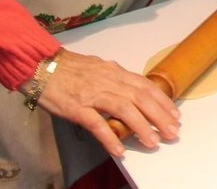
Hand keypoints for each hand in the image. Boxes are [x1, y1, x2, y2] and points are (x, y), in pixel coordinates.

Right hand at [35, 48, 179, 155]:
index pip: (146, 86)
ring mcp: (93, 94)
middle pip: (141, 98)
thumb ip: (115, 77)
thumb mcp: (98, 67)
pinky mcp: (76, 107)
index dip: (162, 101)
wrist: (41, 66)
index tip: (175, 114)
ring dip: (141, 127)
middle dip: (160, 116)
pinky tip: (119, 150)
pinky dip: (109, 137)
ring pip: (124, 109)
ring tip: (153, 142)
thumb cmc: (69, 68)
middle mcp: (108, 81)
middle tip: (172, 132)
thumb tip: (133, 87)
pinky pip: (96, 124)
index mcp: (115, 72)